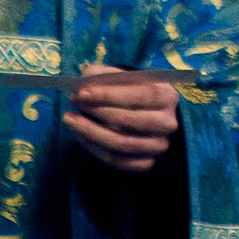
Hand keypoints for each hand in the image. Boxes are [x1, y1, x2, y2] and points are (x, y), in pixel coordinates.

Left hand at [65, 67, 182, 172]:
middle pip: (128, 120)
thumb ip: (104, 75)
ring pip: (120, 143)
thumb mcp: (125, 78)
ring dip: (90, 132)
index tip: (81, 93)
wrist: (151, 117)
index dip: (108, 95)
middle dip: (96, 111)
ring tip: (70, 120)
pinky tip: (81, 137)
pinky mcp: (147, 163)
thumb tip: (84, 84)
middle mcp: (168, 123)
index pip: (139, 95)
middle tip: (74, 103)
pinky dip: (95, 149)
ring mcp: (159, 146)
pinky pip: (116, 160)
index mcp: (167, 97)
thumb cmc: (133, 94)